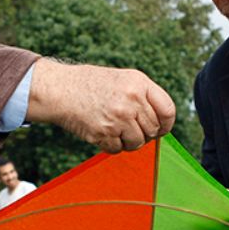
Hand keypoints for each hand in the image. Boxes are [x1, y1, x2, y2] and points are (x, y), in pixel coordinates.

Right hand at [26, 58, 175, 152]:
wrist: (60, 89)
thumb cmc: (92, 85)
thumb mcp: (123, 79)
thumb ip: (144, 97)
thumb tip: (163, 123)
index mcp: (139, 83)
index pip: (168, 110)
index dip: (166, 124)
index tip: (160, 129)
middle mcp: (131, 99)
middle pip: (153, 129)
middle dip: (144, 133)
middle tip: (129, 128)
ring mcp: (118, 117)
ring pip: (137, 142)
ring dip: (128, 142)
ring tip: (115, 130)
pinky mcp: (104, 133)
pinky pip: (118, 149)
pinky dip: (111, 145)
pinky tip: (102, 132)